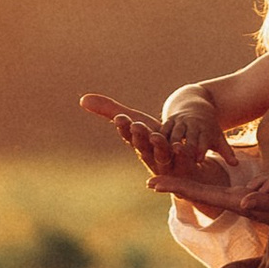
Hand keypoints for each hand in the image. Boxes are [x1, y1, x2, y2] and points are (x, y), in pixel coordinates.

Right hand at [79, 91, 210, 182]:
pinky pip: (184, 161)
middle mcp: (151, 156)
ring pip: (162, 156)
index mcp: (138, 144)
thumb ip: (111, 111)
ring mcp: (169, 164)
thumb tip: (82, 99)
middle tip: (136, 125)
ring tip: (157, 137)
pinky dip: (182, 156)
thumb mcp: (136, 122)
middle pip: (143, 146)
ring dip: (158, 147)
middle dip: (139, 137)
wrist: (183, 164)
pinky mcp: (186, 168)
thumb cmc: (155, 141)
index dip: (124, 128)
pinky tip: (180, 148)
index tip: (120, 118)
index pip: (128, 136)